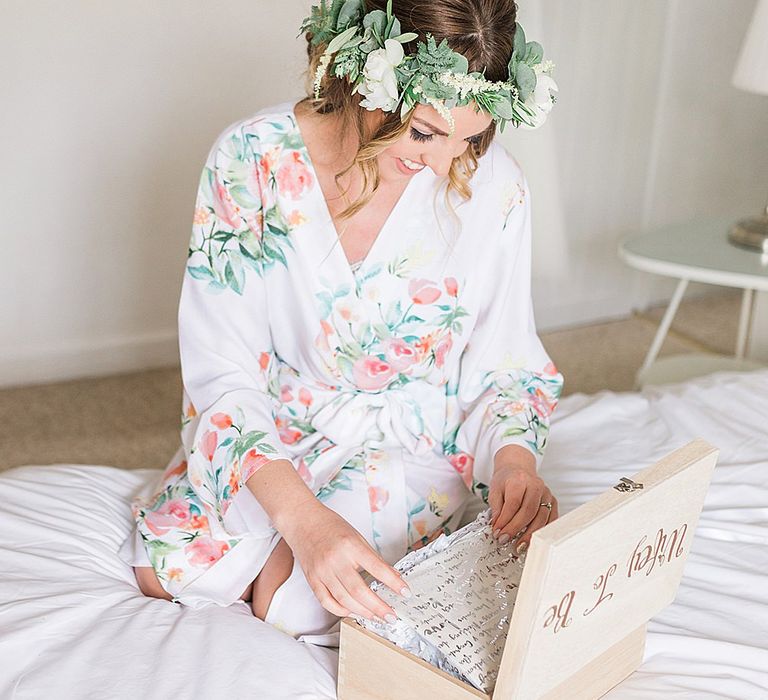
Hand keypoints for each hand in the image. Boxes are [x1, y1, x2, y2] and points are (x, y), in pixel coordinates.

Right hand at [278, 500, 409, 621]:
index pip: (377, 568)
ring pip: (344, 600)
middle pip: (359, 591)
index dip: (393, 583)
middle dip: (379, 607)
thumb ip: (373, 558)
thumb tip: (392, 576)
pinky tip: (353, 612)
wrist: (303, 521)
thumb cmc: (330, 526)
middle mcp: (335, 560)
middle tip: (391, 616)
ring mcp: (322, 572)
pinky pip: (327, 601)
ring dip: (363, 612)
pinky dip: (341, 611)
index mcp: (350, 545)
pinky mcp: (313, 580)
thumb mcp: (357, 536)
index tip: (405, 592)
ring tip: (377, 617)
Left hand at [488, 463, 557, 553]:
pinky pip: (550, 520)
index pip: (513, 503)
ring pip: (541, 518)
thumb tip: (497, 527)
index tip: (498, 532)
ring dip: (529, 534)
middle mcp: (536, 486)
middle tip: (505, 540)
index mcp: (520, 480)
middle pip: (528, 512)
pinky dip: (542, 532)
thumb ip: (496, 508)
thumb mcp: (495, 490)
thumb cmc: (506, 480)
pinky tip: (533, 540)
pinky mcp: (553, 502)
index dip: (505, 520)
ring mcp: (546, 494)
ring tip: (518, 545)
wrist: (517, 470)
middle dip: (516, 529)